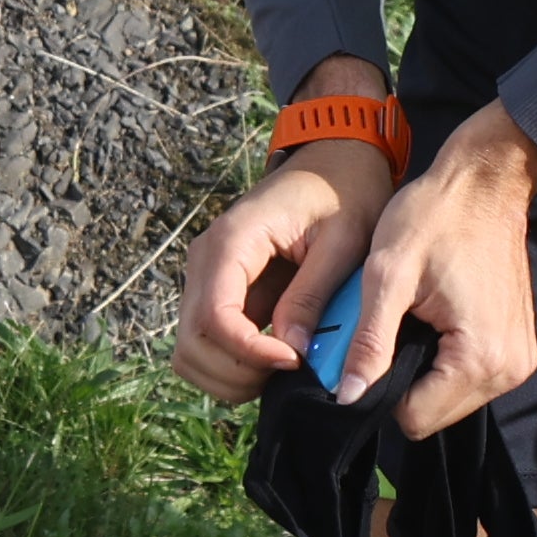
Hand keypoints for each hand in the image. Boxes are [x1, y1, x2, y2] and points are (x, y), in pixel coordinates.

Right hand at [174, 120, 387, 404]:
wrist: (335, 162)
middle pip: (192, 343)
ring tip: (284, 368)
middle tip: (290, 371)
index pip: (214, 318)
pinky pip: (209, 342)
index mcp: (233, 241)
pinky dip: (234, 365)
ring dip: (231, 375)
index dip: (250, 352)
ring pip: (191, 351)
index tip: (295, 360)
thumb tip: (293, 352)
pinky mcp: (219, 290)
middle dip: (238, 372)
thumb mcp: (344, 241)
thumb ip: (313, 294)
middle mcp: (206, 260)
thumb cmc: (345, 192)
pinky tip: (276, 360)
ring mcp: (207, 277)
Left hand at [329, 103, 536, 438]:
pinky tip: (430, 320)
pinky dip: (440, 359)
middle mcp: (508, 370)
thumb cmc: (436, 215)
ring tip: (409, 319)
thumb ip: (368, 342)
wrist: (487, 181)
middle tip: (387, 327)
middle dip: (399, 381)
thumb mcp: (388, 274)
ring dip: (420, 370)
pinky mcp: (515, 348)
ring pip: (447, 399)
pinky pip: (465, 378)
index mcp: (480, 357)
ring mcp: (517, 361)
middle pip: (432, 414)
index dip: (377, 390)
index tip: (365, 349)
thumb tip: (348, 397)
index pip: (414, 418)